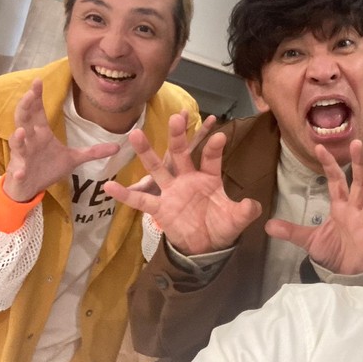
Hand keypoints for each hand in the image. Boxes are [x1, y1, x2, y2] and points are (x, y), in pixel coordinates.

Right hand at [4, 79, 119, 201]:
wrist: (31, 187)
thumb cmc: (48, 168)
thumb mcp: (74, 158)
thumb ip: (93, 151)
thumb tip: (118, 147)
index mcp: (42, 133)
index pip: (37, 111)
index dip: (37, 97)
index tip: (39, 81)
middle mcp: (30, 140)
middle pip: (24, 120)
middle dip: (25, 107)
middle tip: (30, 94)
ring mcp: (23, 156)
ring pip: (17, 143)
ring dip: (18, 137)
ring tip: (22, 131)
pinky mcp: (20, 172)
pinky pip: (18, 171)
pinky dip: (19, 171)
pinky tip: (21, 171)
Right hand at [104, 113, 261, 254]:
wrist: (206, 245)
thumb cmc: (221, 225)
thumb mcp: (236, 219)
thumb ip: (245, 212)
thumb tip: (253, 205)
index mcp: (209, 177)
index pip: (211, 158)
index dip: (214, 148)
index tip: (219, 135)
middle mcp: (187, 178)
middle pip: (181, 153)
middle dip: (178, 136)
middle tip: (176, 117)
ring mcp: (171, 191)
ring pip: (157, 168)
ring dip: (146, 152)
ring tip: (135, 134)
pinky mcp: (160, 207)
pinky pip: (140, 200)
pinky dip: (125, 194)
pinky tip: (109, 185)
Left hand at [265, 139, 362, 273]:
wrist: (346, 274)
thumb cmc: (333, 252)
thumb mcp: (309, 240)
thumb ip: (291, 231)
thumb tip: (267, 225)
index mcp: (341, 206)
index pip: (336, 180)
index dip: (329, 164)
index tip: (319, 147)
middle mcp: (356, 208)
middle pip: (359, 182)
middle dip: (358, 163)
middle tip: (356, 143)